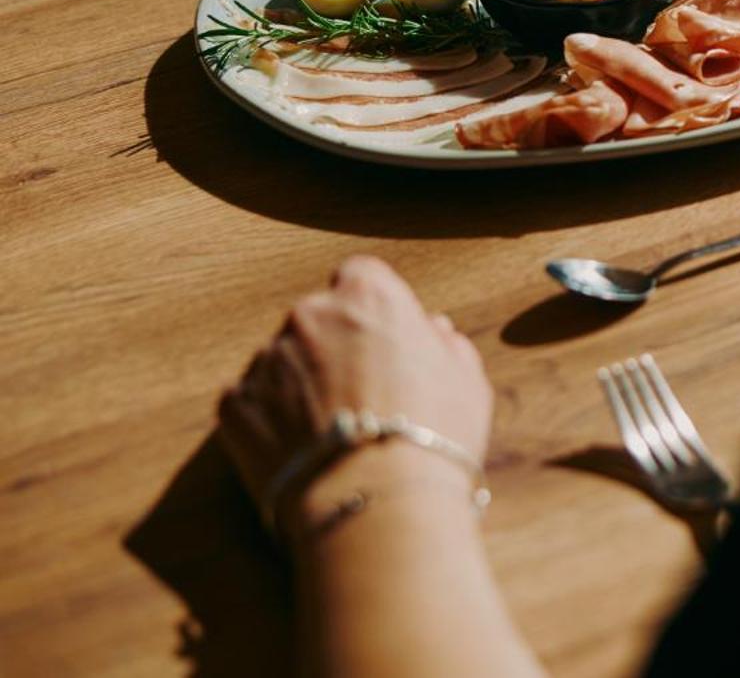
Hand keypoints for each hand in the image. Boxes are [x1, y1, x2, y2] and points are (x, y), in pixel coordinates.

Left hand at [218, 255, 491, 531]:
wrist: (376, 503)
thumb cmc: (433, 436)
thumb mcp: (466, 381)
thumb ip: (445, 344)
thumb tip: (434, 331)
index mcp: (369, 296)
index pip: (361, 276)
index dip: (372, 309)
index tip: (383, 341)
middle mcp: (309, 314)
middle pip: (317, 318)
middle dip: (333, 347)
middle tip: (359, 395)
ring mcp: (265, 359)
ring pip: (281, 361)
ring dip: (299, 384)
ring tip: (329, 434)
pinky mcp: (232, 405)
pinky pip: (249, 402)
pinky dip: (268, 421)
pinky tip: (299, 452)